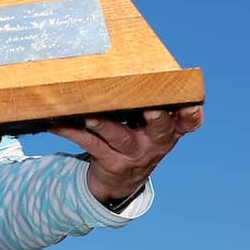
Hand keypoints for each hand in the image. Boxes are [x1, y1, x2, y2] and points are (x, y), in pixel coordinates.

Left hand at [48, 104, 203, 205]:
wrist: (121, 181)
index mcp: (168, 131)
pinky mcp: (110, 161)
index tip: (192, 106)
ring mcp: (132, 154)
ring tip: (91, 116)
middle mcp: (154, 143)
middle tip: (152, 110)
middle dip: (156, 119)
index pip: (187, 123)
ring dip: (105, 125)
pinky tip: (57, 123)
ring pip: (119, 137)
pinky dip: (72, 132)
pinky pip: (89, 144)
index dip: (191, 115)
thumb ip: (152, 105)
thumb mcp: (151, 128)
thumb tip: (134, 67)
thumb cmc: (137, 140)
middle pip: (159, 129)